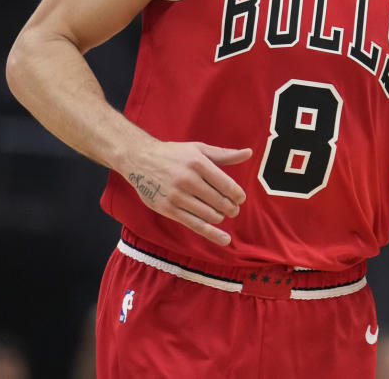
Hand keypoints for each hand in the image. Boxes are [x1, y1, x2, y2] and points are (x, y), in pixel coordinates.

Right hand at [125, 140, 251, 244]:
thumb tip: (248, 153)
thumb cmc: (173, 154)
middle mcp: (188, 179)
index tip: (240, 198)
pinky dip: (212, 234)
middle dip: (231, 208)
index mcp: (198, 163)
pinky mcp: (168, 209)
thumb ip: (224, 154)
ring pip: (209, 215)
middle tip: (233, 209)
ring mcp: (177, 196)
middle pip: (219, 201)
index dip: (237, 195)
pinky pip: (195, 225)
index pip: (226, 184)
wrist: (140, 160)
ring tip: (221, 214)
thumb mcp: (198, 149)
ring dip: (220, 217)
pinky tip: (224, 239)